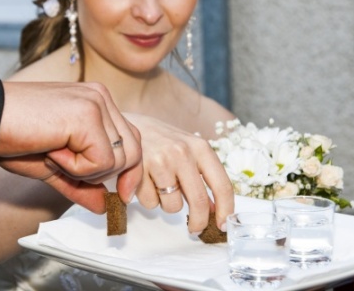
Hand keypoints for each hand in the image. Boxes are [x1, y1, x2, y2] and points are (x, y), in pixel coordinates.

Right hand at [0, 81, 142, 212]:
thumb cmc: (12, 137)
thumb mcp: (54, 166)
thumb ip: (82, 183)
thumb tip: (105, 205)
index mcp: (95, 101)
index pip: (131, 139)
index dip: (128, 171)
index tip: (120, 195)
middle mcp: (100, 97)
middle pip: (133, 150)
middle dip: (108, 176)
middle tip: (69, 172)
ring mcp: (95, 103)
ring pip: (120, 159)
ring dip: (85, 171)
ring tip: (53, 155)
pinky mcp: (87, 115)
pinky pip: (102, 161)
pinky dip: (77, 168)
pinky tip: (52, 151)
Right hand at [123, 113, 234, 233]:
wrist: (128, 125)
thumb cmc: (161, 140)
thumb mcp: (187, 150)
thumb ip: (202, 176)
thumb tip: (214, 209)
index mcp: (200, 148)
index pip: (222, 185)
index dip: (226, 210)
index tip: (223, 225)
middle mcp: (182, 152)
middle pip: (199, 201)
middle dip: (198, 222)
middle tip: (195, 228)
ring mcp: (160, 161)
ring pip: (173, 206)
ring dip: (167, 205)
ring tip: (160, 187)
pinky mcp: (139, 170)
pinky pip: (151, 203)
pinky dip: (149, 200)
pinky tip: (145, 183)